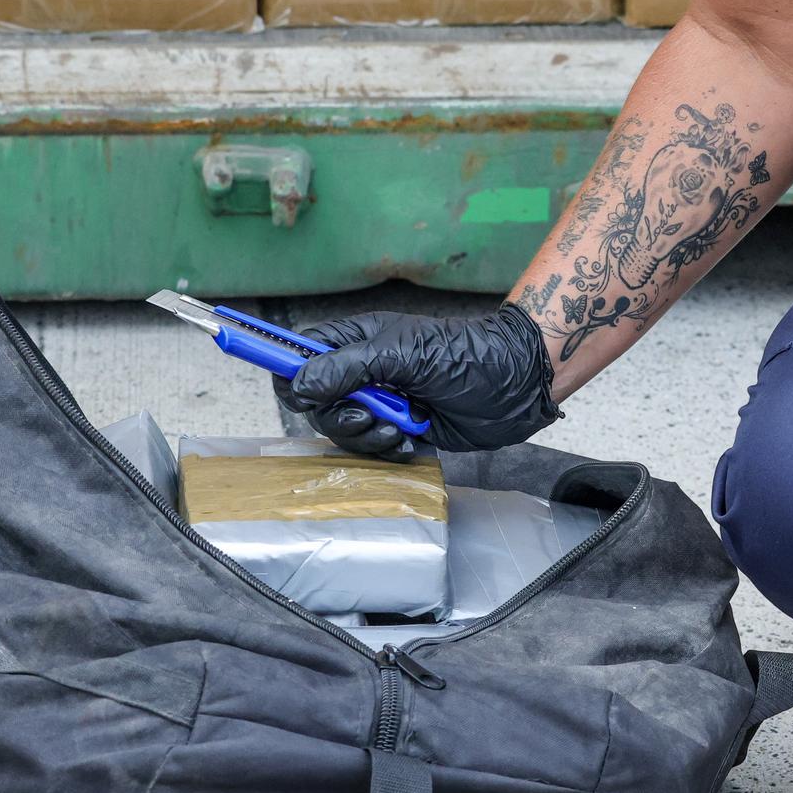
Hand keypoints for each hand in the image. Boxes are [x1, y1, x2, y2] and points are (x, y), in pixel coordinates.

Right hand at [274, 307, 561, 457]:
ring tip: (399, 425)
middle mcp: (362, 373)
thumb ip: (345, 370)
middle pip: (315, 403)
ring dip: (367, 435)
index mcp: (355, 342)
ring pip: (343, 430)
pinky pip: (372, 450)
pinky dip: (387, 448)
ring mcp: (380, 402)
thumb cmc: (465, 355)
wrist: (515, 384)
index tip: (277, 380)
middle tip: (369, 413)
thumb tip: (297, 386)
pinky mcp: (400, 430)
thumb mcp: (400, 354)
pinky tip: (412, 436)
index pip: (299, 355)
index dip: (282, 367)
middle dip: (338, 415)